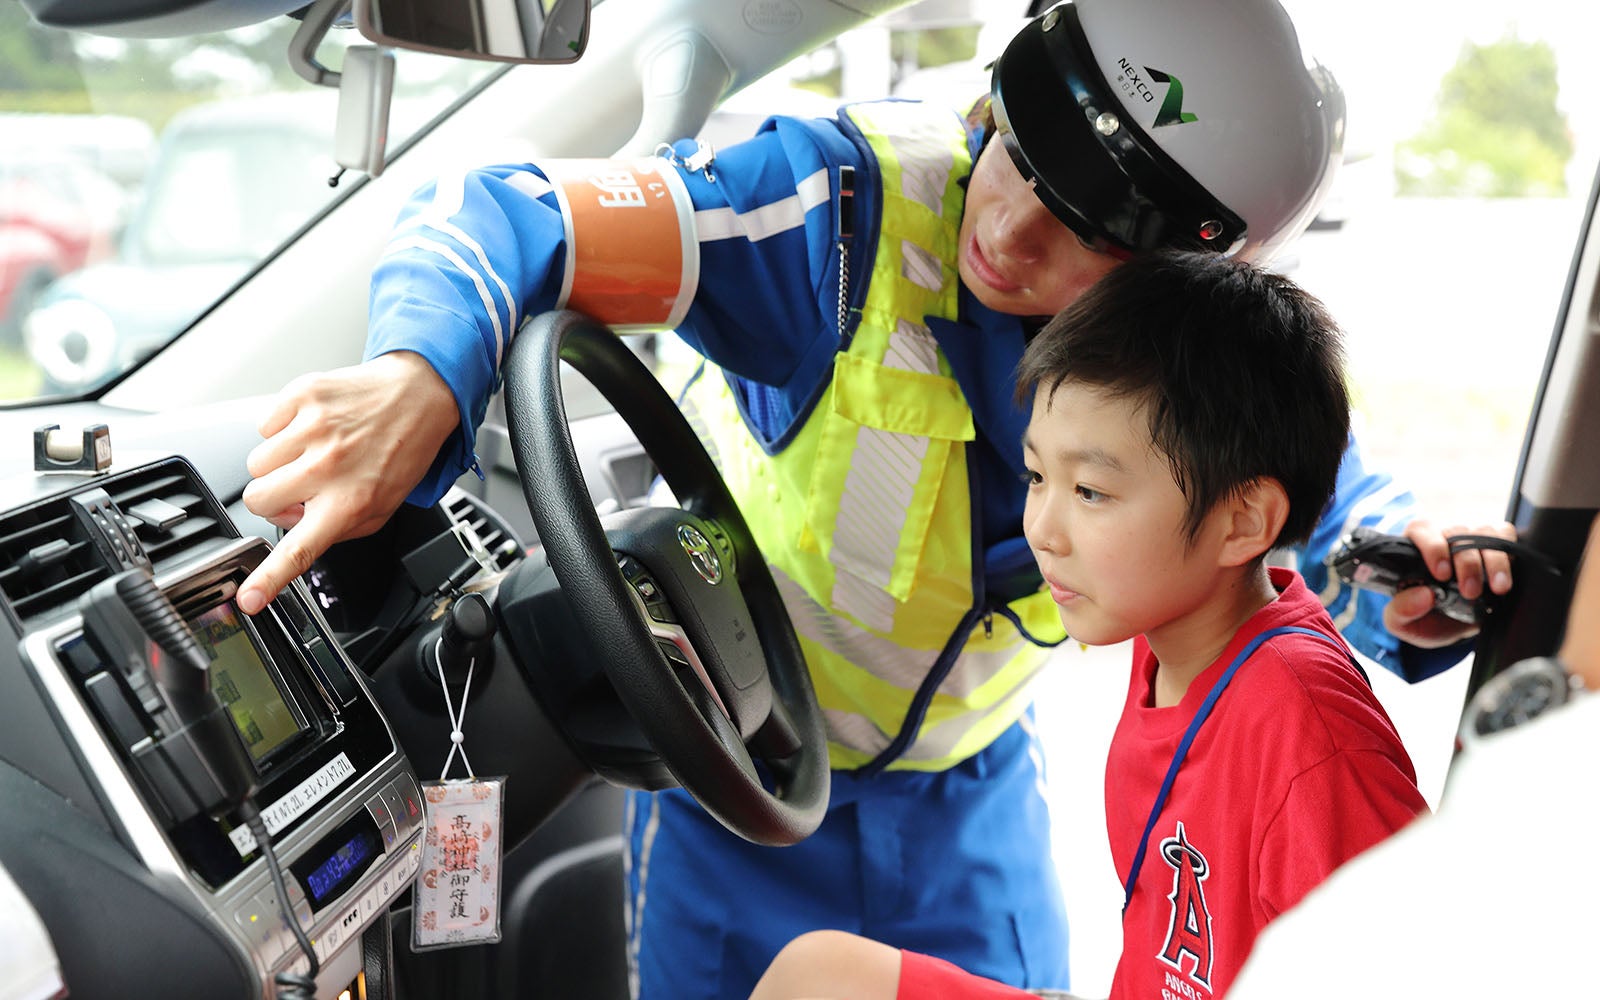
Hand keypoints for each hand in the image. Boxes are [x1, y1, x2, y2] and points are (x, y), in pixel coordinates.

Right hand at [237, 351, 460, 614]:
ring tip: (312, 453)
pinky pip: (263, 425)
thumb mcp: (382, 507)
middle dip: (272, 499)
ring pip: (255, 463)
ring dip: (278, 463)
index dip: (268, 578)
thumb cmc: (402, 451)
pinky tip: (312, 428)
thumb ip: (336, 528)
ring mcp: (312, 428)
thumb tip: (292, 529)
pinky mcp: (302, 396)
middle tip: (300, 488)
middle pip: (257, 499)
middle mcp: (328, 467)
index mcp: (349, 502)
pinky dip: (282, 429)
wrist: (418, 394)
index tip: (248, 598)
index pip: (299, 550)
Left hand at [1382, 517, 1516, 647]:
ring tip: (1498, 589)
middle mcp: (1443, 536)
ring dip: (1493, 561)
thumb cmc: (1424, 617)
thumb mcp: (1403, 622)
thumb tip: (1423, 595)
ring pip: (1485, 533)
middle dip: (1467, 564)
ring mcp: (1471, 536)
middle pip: (1457, 533)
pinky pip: (1506, 534)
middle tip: (1471, 592)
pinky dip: (1509, 555)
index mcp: (1413, 548)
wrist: (1454, 625)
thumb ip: (1401, 611)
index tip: (1442, 574)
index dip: (1433, 549)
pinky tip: (1505, 579)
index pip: (1421, 532)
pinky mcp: (1496, 541)